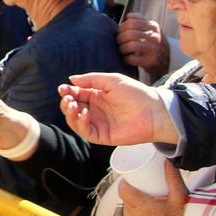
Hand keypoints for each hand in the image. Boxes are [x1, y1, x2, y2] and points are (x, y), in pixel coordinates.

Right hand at [58, 72, 177, 146]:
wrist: (153, 111)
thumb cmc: (135, 93)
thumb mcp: (112, 80)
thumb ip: (91, 80)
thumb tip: (71, 79)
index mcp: (97, 96)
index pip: (77, 94)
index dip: (68, 92)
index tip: (62, 88)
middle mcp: (95, 110)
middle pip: (73, 108)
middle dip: (66, 103)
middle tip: (67, 98)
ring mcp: (98, 123)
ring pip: (75, 121)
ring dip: (69, 113)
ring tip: (72, 105)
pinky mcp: (102, 136)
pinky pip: (85, 132)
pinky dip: (81, 123)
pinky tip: (85, 113)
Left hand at [117, 13, 168, 78]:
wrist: (167, 60)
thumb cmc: (154, 43)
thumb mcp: (151, 29)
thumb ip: (140, 21)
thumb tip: (129, 15)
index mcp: (153, 27)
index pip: (133, 22)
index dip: (122, 27)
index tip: (120, 31)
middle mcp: (155, 37)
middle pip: (131, 34)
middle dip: (120, 38)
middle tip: (119, 41)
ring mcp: (153, 49)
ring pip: (131, 45)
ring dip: (122, 48)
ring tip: (122, 49)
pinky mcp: (150, 61)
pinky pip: (132, 58)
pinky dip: (126, 58)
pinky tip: (127, 58)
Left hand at [119, 162, 186, 215]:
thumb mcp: (179, 195)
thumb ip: (172, 176)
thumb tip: (167, 161)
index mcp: (142, 208)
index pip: (123, 191)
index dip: (125, 184)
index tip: (130, 181)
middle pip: (125, 201)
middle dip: (131, 195)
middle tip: (142, 191)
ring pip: (127, 213)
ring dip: (132, 208)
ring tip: (143, 203)